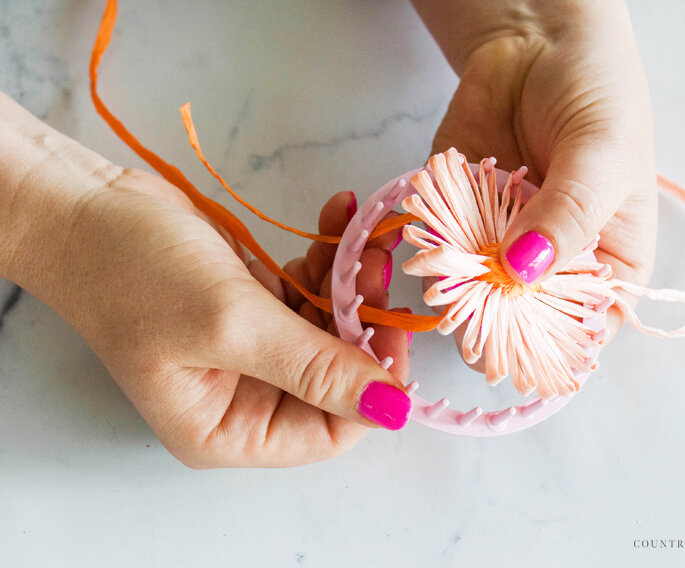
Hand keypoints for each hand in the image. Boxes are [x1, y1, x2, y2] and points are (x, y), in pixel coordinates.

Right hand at [6, 148, 408, 466]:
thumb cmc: (136, 273)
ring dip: (351, 281)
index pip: (329, 432)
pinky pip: (311, 294)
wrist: (84, 206)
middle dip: (363, 320)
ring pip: (330, 328)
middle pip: (336, 376)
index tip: (393, 327)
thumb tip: (392, 410)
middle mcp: (245, 399)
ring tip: (358, 235)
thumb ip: (314, 367)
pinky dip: (327, 260)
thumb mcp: (229, 324)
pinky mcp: (256, 307)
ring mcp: (252, 350)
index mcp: (228, 428)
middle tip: (374, 264)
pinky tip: (335, 218)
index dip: (371, 386)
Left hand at [422, 1, 657, 336]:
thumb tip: (522, 271)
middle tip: (467, 309)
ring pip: (472, 290)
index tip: (513, 341)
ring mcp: (500, 244)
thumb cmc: (596, 97)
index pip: (581, 330)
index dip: (548, 343)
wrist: (537, 45)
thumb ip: (567, 214)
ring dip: (454, 286)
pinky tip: (426, 238)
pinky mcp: (458, 218)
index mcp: (607, 264)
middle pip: (519, 318)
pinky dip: (429, 247)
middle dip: (491, 317)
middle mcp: (551, 265)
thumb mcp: (601, 155)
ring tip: (444, 272)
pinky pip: (438, 246)